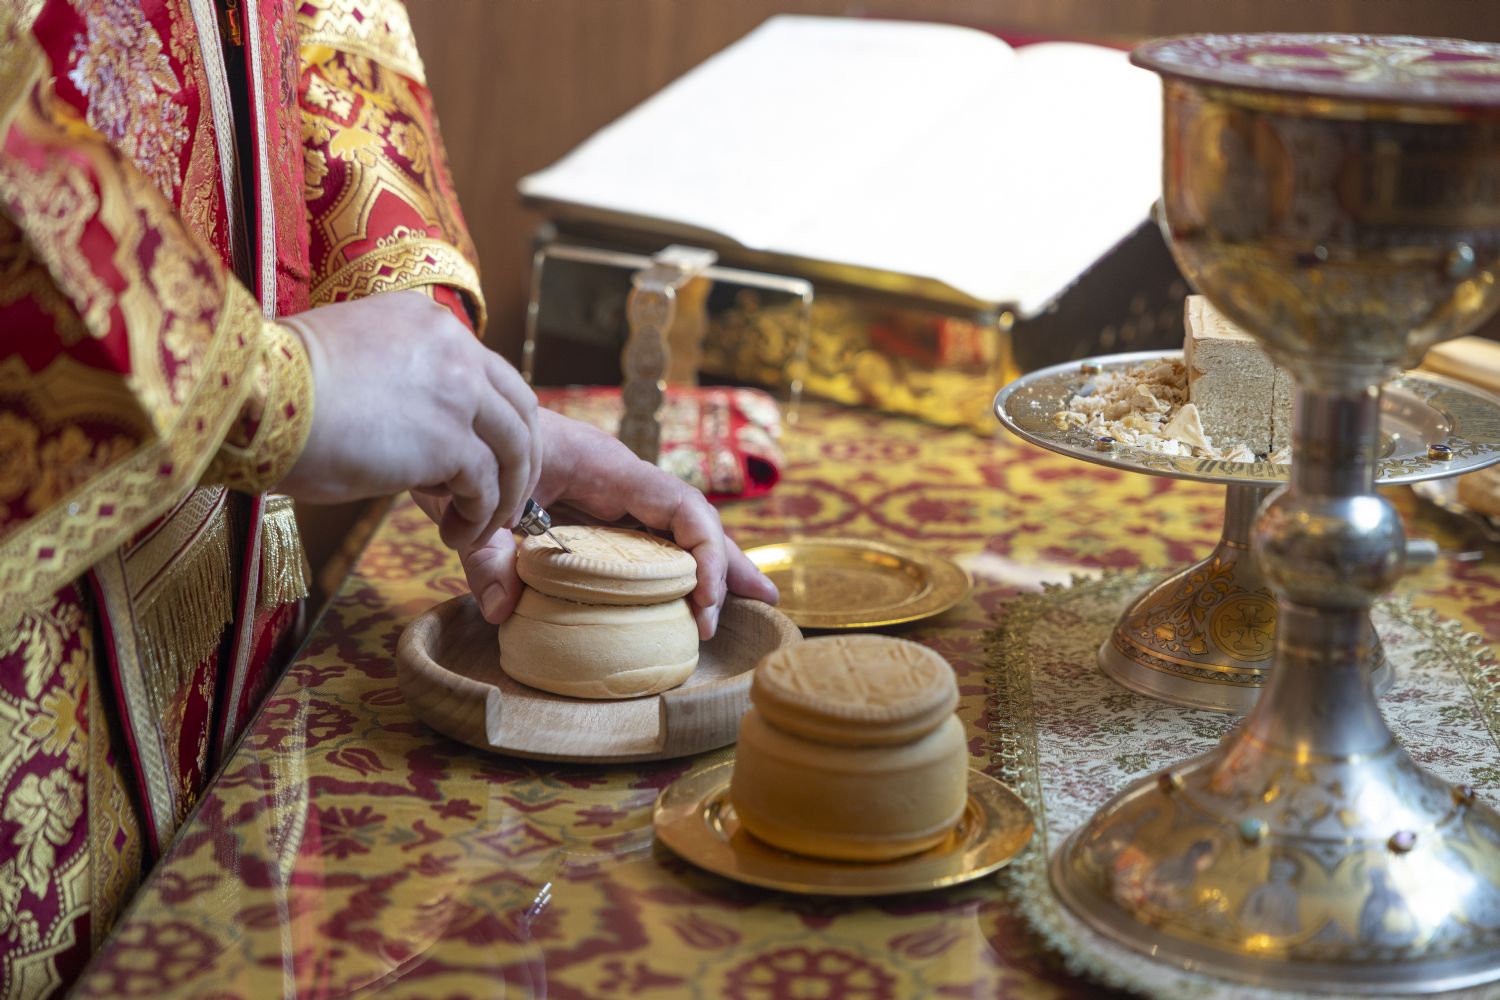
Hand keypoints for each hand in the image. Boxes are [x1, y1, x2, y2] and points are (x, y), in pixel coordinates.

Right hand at [276, 291, 540, 548]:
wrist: (255, 399)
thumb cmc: (278, 390)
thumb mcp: (351, 360)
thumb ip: (396, 378)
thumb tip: (410, 429)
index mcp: (429, 321)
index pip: (490, 374)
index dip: (497, 423)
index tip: (487, 459)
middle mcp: (455, 347)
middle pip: (519, 411)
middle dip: (519, 462)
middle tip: (504, 501)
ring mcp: (459, 393)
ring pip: (514, 452)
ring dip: (503, 498)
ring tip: (477, 529)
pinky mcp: (451, 442)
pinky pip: (487, 489)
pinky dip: (479, 518)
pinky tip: (456, 535)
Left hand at [416, 409, 777, 638]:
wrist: (452, 420)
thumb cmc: (470, 451)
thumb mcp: (473, 506)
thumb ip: (486, 555)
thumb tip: (503, 610)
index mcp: (606, 468)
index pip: (680, 506)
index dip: (704, 554)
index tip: (702, 604)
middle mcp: (620, 480)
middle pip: (691, 522)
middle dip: (729, 561)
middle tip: (765, 601)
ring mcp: (609, 495)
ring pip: (673, 531)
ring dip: (708, 566)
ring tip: (746, 603)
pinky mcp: (593, 511)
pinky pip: (642, 539)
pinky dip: (668, 567)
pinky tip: (682, 597)